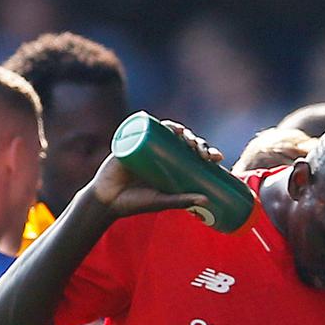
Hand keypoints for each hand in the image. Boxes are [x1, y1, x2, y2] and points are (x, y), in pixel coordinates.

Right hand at [90, 120, 223, 217]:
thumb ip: (181, 200)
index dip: (207, 152)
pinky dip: (154, 122)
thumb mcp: (162, 201)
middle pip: (184, 141)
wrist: (107, 201)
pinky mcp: (130, 142)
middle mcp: (161, 152)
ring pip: (167, 132)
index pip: (194, 154)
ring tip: (186, 138)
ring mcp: (146, 145)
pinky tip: (166, 124)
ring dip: (180, 130)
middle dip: (197, 142)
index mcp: (173, 165)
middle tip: (203, 153)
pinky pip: (142, 127)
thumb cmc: (135, 202)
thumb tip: (207, 200)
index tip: (218, 157)